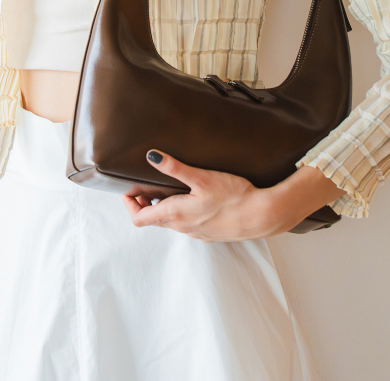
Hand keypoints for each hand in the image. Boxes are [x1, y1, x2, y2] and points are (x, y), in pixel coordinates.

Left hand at [121, 151, 346, 241]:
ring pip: (169, 222)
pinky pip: (186, 224)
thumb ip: (175, 168)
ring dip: (161, 207)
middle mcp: (182, 228)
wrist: (261, 216)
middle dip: (143, 203)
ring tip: (164, 187)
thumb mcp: (202, 177)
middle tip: (143, 184)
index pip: (139, 219)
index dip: (129, 204)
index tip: (128, 189)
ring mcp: (196, 233)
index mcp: (175, 216)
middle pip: (152, 220)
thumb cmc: (233, 197)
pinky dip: (178, 211)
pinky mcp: (208, 233)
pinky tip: (190, 196)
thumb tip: (152, 156)